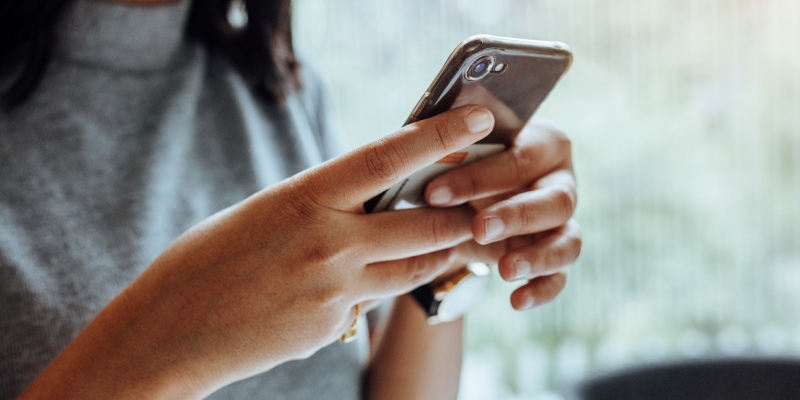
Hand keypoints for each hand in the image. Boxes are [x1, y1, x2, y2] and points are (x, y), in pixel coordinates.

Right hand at [19, 106, 495, 399]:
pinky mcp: (332, 327)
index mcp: (305, 198)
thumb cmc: (207, 261)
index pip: (388, 158)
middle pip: (424, 225)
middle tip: (485, 202)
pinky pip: (372, 301)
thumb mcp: (264, 212)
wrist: (169, 330)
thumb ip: (320, 206)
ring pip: (413, 269)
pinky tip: (356, 283)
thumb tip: (367, 203)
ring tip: (454, 240)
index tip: (475, 118)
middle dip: (462, 214)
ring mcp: (334, 290)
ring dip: (438, 254)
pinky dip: (378, 288)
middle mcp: (329, 243)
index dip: (439, 136)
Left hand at [424, 119, 580, 310]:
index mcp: (539, 142)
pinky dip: (543, 288)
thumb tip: (425, 136)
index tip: (434, 191)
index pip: (521, 156)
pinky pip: (561, 275)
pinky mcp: (556, 255)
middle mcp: (559, 179)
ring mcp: (562, 221)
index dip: (481, 175)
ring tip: (504, 269)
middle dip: (515, 215)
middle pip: (555, 199)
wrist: (459, 205)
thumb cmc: (455, 165)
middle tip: (477, 228)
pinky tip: (516, 301)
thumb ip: (446, 141)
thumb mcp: (448, 150)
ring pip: (569, 239)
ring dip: (538, 255)